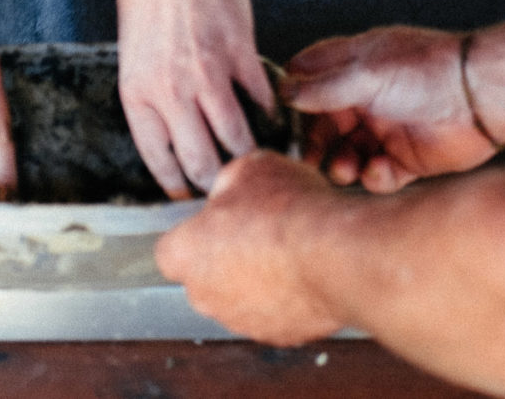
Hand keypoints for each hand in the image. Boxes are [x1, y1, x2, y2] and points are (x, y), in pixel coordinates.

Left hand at [118, 0, 273, 196]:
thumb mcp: (132, 49)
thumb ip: (150, 90)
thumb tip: (169, 124)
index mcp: (138, 92)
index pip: (157, 158)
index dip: (174, 184)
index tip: (186, 195)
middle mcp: (172, 91)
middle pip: (199, 160)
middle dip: (214, 184)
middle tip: (225, 190)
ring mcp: (209, 74)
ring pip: (235, 137)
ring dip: (248, 156)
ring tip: (257, 164)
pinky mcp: (240, 55)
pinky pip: (260, 98)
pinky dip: (270, 113)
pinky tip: (274, 119)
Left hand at [157, 151, 346, 343]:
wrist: (333, 253)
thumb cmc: (287, 212)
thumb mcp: (249, 168)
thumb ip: (228, 183)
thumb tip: (230, 189)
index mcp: (185, 255)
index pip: (171, 250)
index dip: (197, 232)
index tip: (218, 219)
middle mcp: (204, 296)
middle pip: (206, 276)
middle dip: (227, 257)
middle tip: (259, 229)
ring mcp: (241, 320)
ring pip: (241, 297)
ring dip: (259, 278)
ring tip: (289, 247)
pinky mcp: (278, 335)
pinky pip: (276, 312)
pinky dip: (288, 296)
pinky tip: (306, 267)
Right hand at [285, 26, 497, 191]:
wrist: (482, 98)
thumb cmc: (428, 73)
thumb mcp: (367, 75)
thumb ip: (323, 87)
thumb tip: (284, 92)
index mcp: (356, 67)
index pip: (310, 79)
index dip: (294, 99)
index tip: (281, 121)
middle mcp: (368, 98)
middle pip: (325, 126)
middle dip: (315, 144)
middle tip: (308, 160)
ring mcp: (387, 129)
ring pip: (348, 154)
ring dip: (341, 165)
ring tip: (345, 169)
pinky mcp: (407, 159)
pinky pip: (377, 175)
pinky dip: (374, 177)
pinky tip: (380, 170)